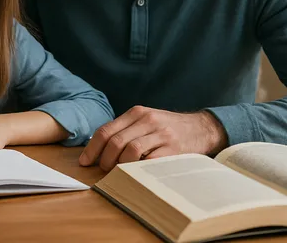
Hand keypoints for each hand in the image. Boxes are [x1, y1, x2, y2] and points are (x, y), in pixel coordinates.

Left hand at [79, 106, 227, 170]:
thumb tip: (99, 149)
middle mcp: (147, 121)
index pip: (106, 130)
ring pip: (130, 151)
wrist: (201, 128)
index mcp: (136, 113)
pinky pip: (150, 161)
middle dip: (104, 159)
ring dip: (119, 165)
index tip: (85, 161)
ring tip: (118, 172)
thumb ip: (126, 130)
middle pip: (115, 142)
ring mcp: (161, 134)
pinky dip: (138, 169)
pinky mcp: (173, 149)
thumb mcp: (146, 120)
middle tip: (102, 169)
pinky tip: (135, 173)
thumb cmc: (168, 127)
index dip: (92, 148)